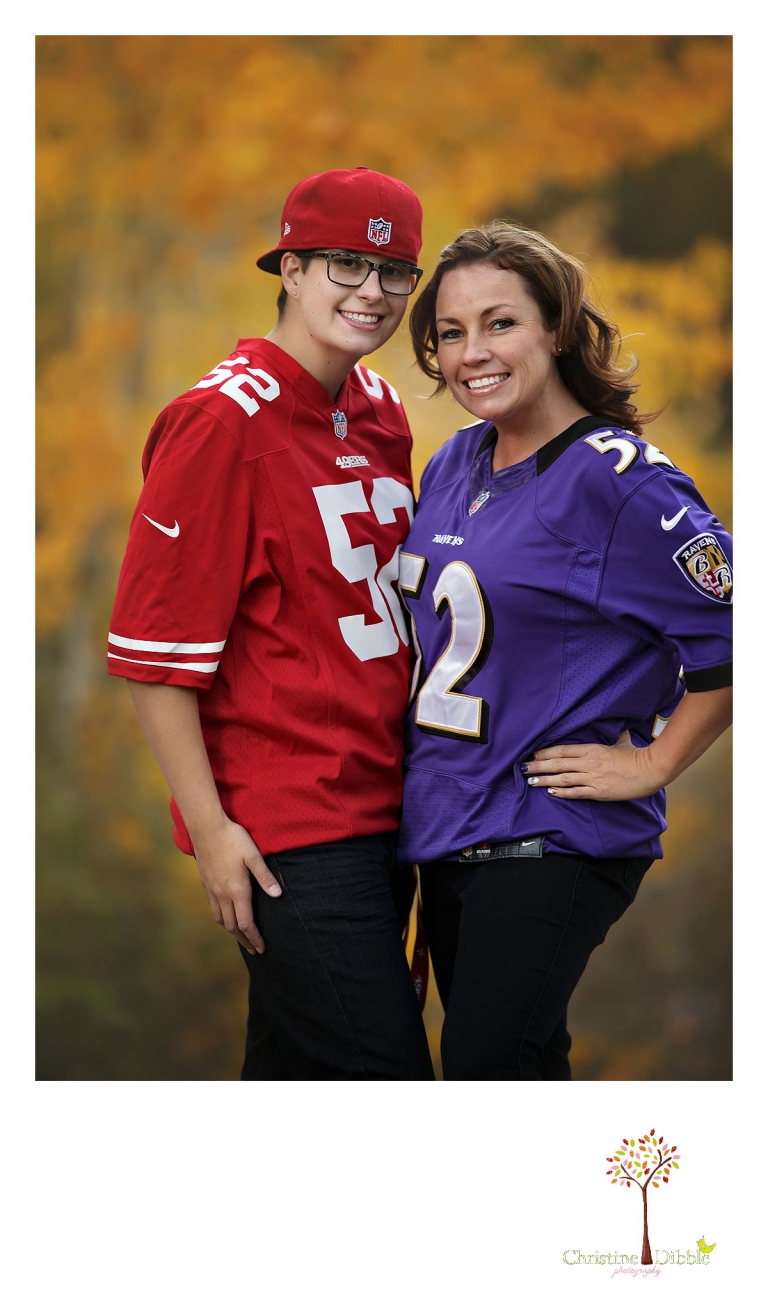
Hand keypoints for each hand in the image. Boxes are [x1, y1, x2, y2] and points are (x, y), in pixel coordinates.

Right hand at [191, 814, 281, 954]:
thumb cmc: (233, 839)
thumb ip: (265, 877)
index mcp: (237, 891)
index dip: (254, 938)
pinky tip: (225, 916)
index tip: (262, 948)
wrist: (206, 828)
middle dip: (244, 940)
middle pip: (233, 926)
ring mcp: (212, 890)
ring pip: (220, 919)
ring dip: (232, 931)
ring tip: (241, 937)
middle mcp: (222, 895)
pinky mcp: (205, 883)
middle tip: (254, 950)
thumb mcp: (254, 856)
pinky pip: (213, 908)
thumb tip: (278, 895)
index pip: (246, 924)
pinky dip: (221, 919)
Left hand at [522, 731, 662, 801]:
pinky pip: (576, 793)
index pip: (562, 750)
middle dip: (538, 766)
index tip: (532, 754)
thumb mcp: (621, 741)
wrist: (650, 770)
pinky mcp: (598, 792)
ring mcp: (593, 778)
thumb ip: (612, 736)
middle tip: (523, 768)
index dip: (545, 753)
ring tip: (531, 780)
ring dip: (545, 780)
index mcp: (592, 749)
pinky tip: (551, 792)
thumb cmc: (635, 755)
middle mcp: (589, 763)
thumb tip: (612, 728)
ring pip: (563, 779)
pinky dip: (562, 793)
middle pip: (558, 764)